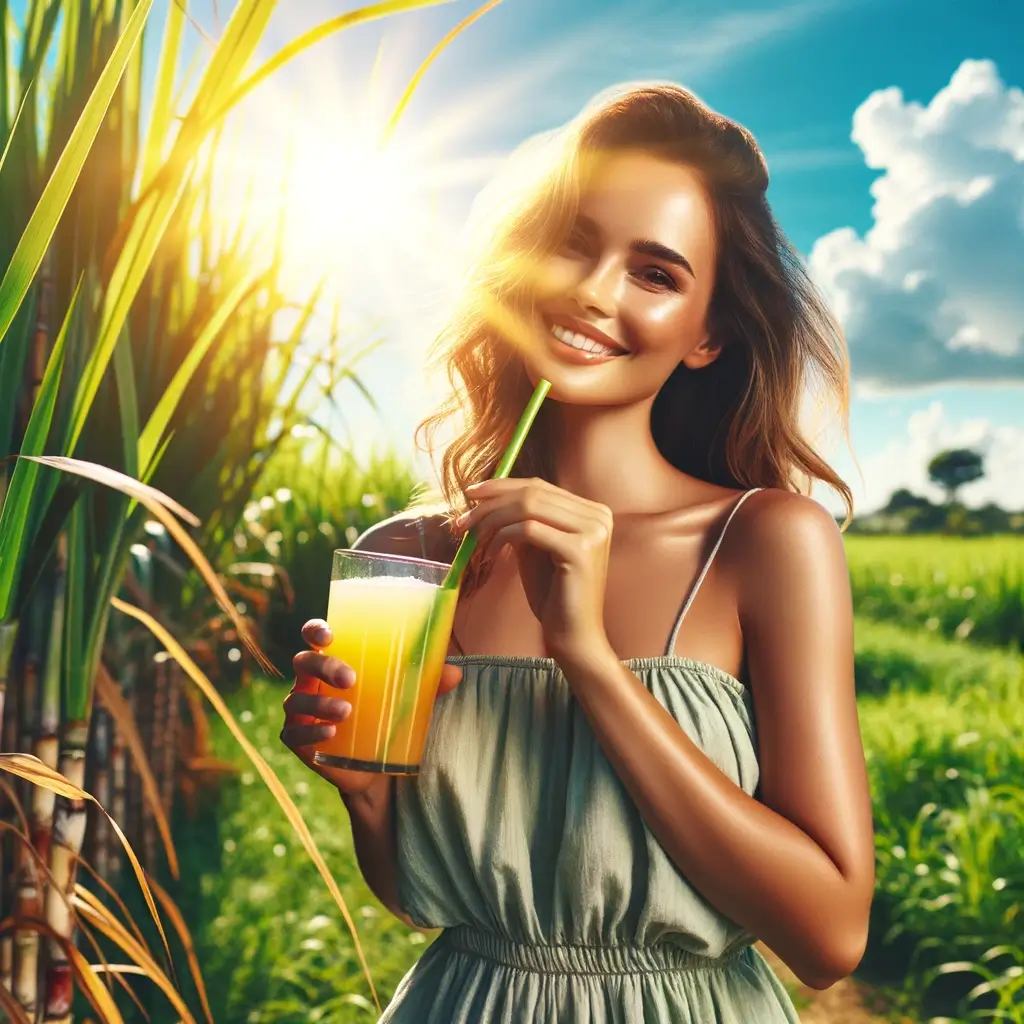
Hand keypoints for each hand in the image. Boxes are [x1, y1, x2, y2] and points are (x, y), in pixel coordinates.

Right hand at [280, 619, 463, 795]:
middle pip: (304, 662)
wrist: (376, 767)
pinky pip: (296, 732)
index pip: (314, 637)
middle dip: (324, 666)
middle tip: (350, 678)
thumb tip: (455, 673)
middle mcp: (311, 682)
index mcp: (332, 661)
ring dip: (320, 702)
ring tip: (346, 711)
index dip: (315, 630)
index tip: (329, 635)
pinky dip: (312, 731)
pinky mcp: (300, 739)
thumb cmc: (386, 715)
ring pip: (298, 699)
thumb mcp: (409, 697)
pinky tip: (330, 733)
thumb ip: (429, 683)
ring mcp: (302, 710)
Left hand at [456, 477, 613, 661]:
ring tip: (472, 538)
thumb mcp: (535, 549)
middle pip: (532, 492)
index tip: (471, 494)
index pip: (539, 486)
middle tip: (462, 521)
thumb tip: (487, 497)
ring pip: (529, 506)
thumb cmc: (552, 595)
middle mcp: (598, 516)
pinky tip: (490, 554)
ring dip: (492, 520)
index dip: (501, 486)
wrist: (573, 636)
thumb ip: (521, 521)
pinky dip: (502, 537)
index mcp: (592, 511)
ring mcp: (593, 531)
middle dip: (490, 504)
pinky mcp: (580, 550)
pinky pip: (529, 529)